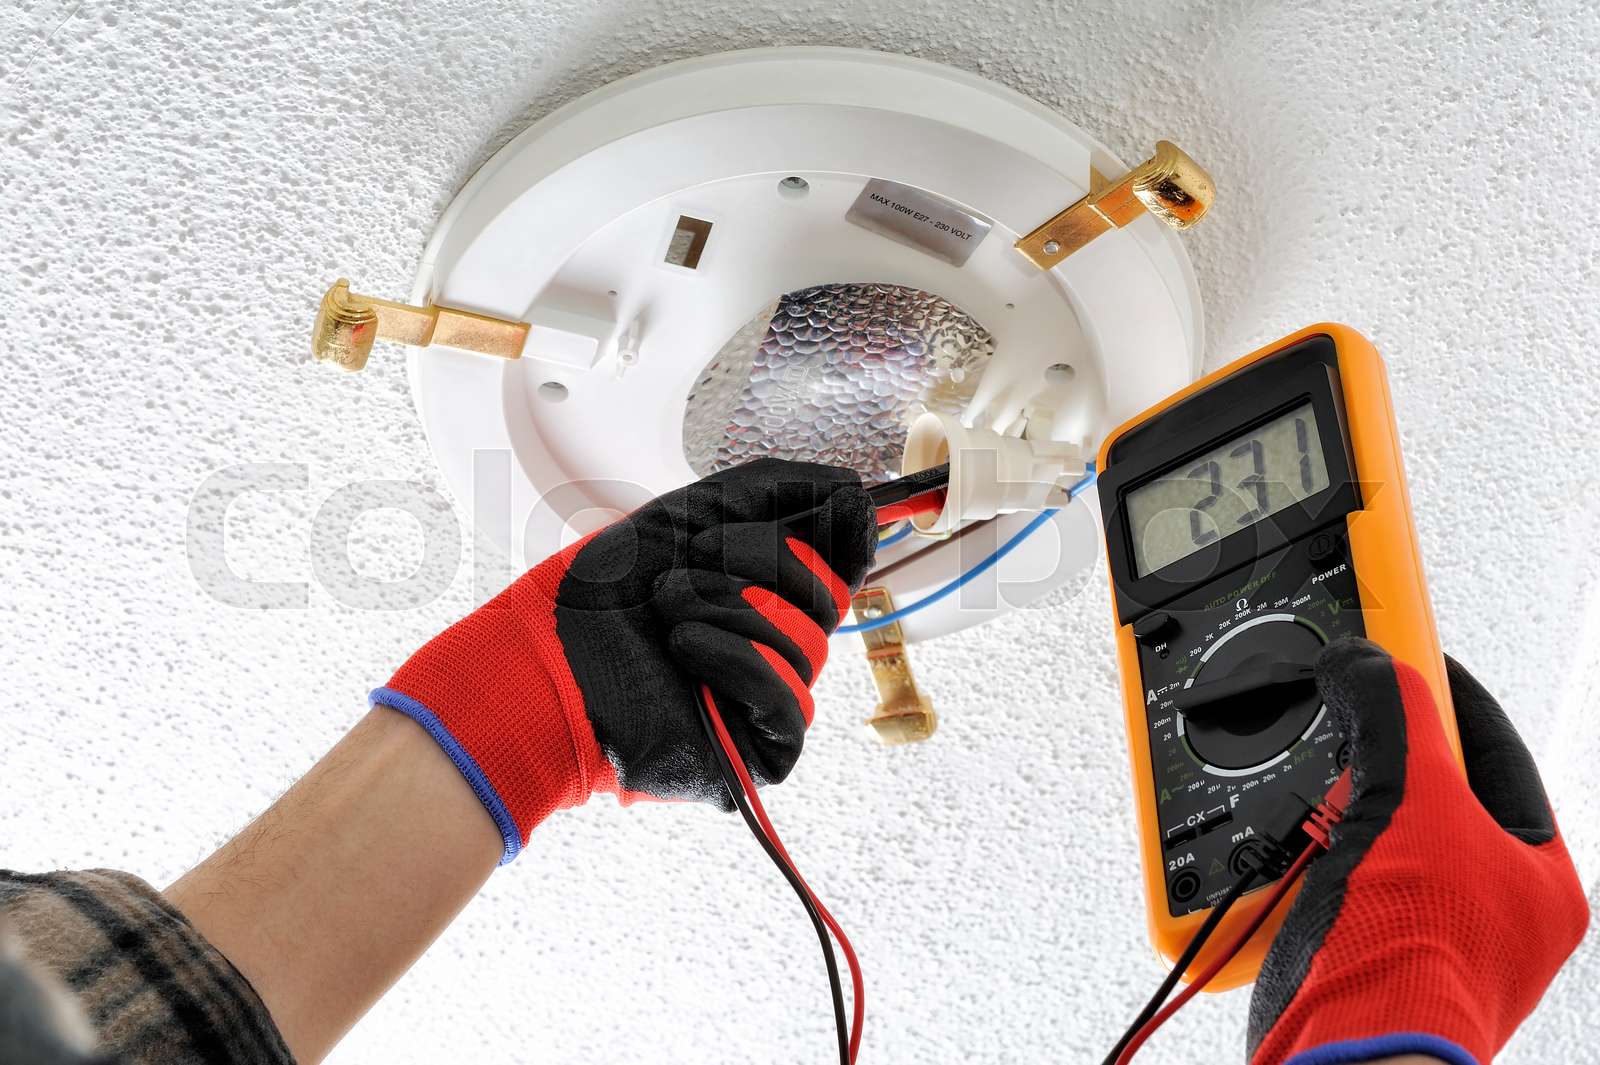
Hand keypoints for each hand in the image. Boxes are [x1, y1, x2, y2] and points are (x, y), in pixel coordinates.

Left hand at [372, 459, 876, 860]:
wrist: (542, 659)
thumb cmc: (605, 593)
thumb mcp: (693, 512)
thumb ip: (778, 487)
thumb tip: (856, 489)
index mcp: (769, 594)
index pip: (845, 562)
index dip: (844, 533)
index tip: (831, 512)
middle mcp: (777, 647)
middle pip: (828, 596)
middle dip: (756, 563)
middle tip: (686, 568)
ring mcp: (769, 702)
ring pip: (807, 645)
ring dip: (727, 609)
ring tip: (667, 610)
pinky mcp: (758, 753)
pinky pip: (789, 702)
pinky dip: (735, 661)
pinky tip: (684, 647)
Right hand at [1248, 639, 1588, 1063]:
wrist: (1343, 1057)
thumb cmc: (1410, 962)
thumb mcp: (1407, 803)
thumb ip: (1390, 717)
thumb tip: (1364, 661)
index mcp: (1534, 871)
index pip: (1490, 746)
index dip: (1439, 691)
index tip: (1397, 652)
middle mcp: (1486, 904)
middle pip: (1419, 790)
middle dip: (1367, 764)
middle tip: (1339, 741)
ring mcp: (1422, 930)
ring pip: (1364, 834)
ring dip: (1323, 817)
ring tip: (1312, 817)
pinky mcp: (1358, 950)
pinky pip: (1322, 877)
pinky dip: (1294, 860)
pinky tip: (1286, 859)